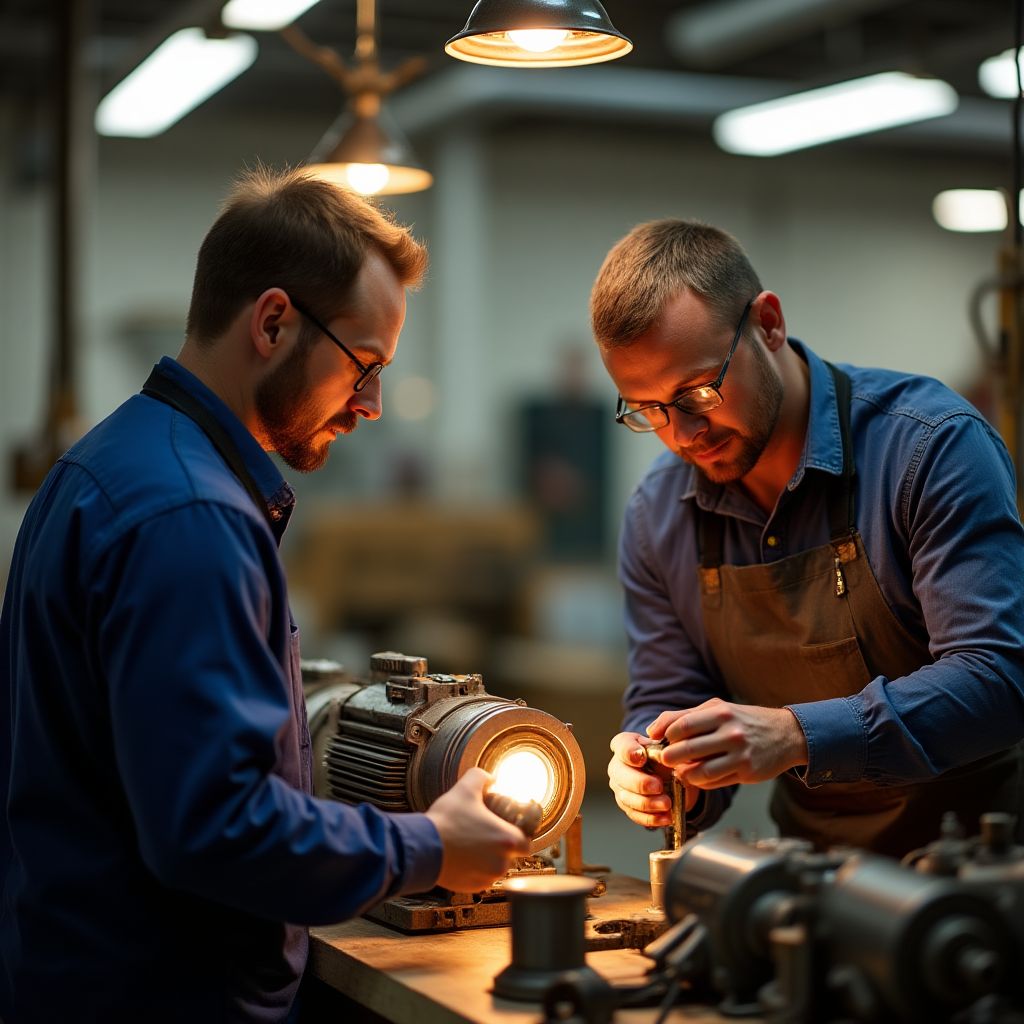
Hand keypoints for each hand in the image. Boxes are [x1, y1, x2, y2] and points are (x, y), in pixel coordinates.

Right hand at [425, 767, 530, 891]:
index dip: (518, 834)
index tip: (508, 829)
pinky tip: (463, 857)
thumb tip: (490, 778)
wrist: (422, 847)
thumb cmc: (446, 820)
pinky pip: (481, 878)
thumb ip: (482, 777)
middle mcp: (501, 863)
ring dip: (488, 858)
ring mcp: (487, 878)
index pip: (526, 842)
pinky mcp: (472, 887)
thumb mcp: (466, 788)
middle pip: (511, 856)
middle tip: (485, 834)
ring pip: (495, 868)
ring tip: (471, 844)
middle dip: (501, 846)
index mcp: (507, 840)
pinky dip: (475, 870)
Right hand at [607, 731, 700, 828]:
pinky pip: (635, 815)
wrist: (672, 776)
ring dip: (648, 803)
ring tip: (666, 804)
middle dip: (640, 782)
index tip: (641, 758)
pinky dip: (651, 818)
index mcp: (625, 744)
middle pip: (621, 775)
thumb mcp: (668, 748)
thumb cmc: (665, 757)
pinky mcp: (627, 806)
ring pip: (627, 798)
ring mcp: (619, 787)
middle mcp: (617, 766)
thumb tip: (663, 755)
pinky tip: (665, 817)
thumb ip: (665, 749)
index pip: (622, 746)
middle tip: (658, 786)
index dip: (630, 752)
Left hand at [647, 699, 807, 789]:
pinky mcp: (747, 773)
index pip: (682, 726)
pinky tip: (697, 776)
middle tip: (665, 759)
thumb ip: (683, 716)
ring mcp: (740, 755)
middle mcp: (731, 733)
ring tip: (680, 770)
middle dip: (669, 758)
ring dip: (684, 774)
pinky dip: (700, 782)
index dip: (666, 737)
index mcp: (721, 713)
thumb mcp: (717, 708)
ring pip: (700, 772)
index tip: (661, 742)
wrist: (785, 734)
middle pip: (687, 750)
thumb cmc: (743, 720)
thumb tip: (652, 730)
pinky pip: (715, 782)